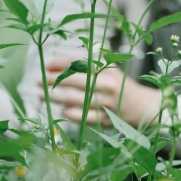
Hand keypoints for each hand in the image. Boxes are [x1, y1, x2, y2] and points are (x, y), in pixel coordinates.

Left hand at [41, 58, 161, 127]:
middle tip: (37, 81)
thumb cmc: (120, 85)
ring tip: (42, 97)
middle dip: (54, 80)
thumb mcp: (109, 69)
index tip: (45, 65)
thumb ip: (89, 63)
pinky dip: (71, 114)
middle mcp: (108, 83)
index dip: (60, 63)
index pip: (80, 62)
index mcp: (108, 68)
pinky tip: (62, 110)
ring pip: (78, 100)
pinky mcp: (107, 119)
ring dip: (57, 98)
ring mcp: (108, 102)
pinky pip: (85, 117)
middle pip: (76, 80)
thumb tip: (59, 64)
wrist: (144, 106)